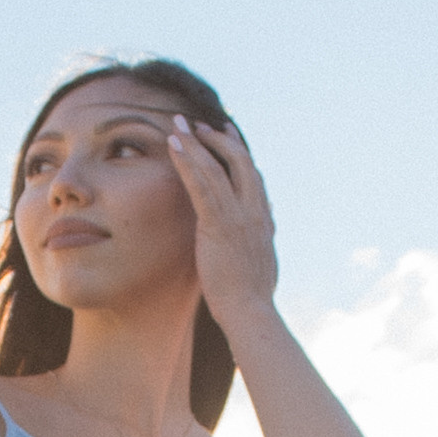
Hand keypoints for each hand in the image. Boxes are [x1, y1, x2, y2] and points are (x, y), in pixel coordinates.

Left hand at [163, 115, 278, 338]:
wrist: (250, 312)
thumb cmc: (250, 298)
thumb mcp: (259, 263)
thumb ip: (258, 244)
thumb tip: (262, 237)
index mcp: (263, 219)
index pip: (252, 175)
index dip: (237, 152)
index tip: (225, 135)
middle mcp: (255, 211)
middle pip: (239, 161)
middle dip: (217, 138)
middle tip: (196, 124)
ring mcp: (239, 216)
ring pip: (217, 167)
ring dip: (195, 142)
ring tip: (177, 124)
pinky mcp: (219, 224)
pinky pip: (202, 185)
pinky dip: (187, 161)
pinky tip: (174, 145)